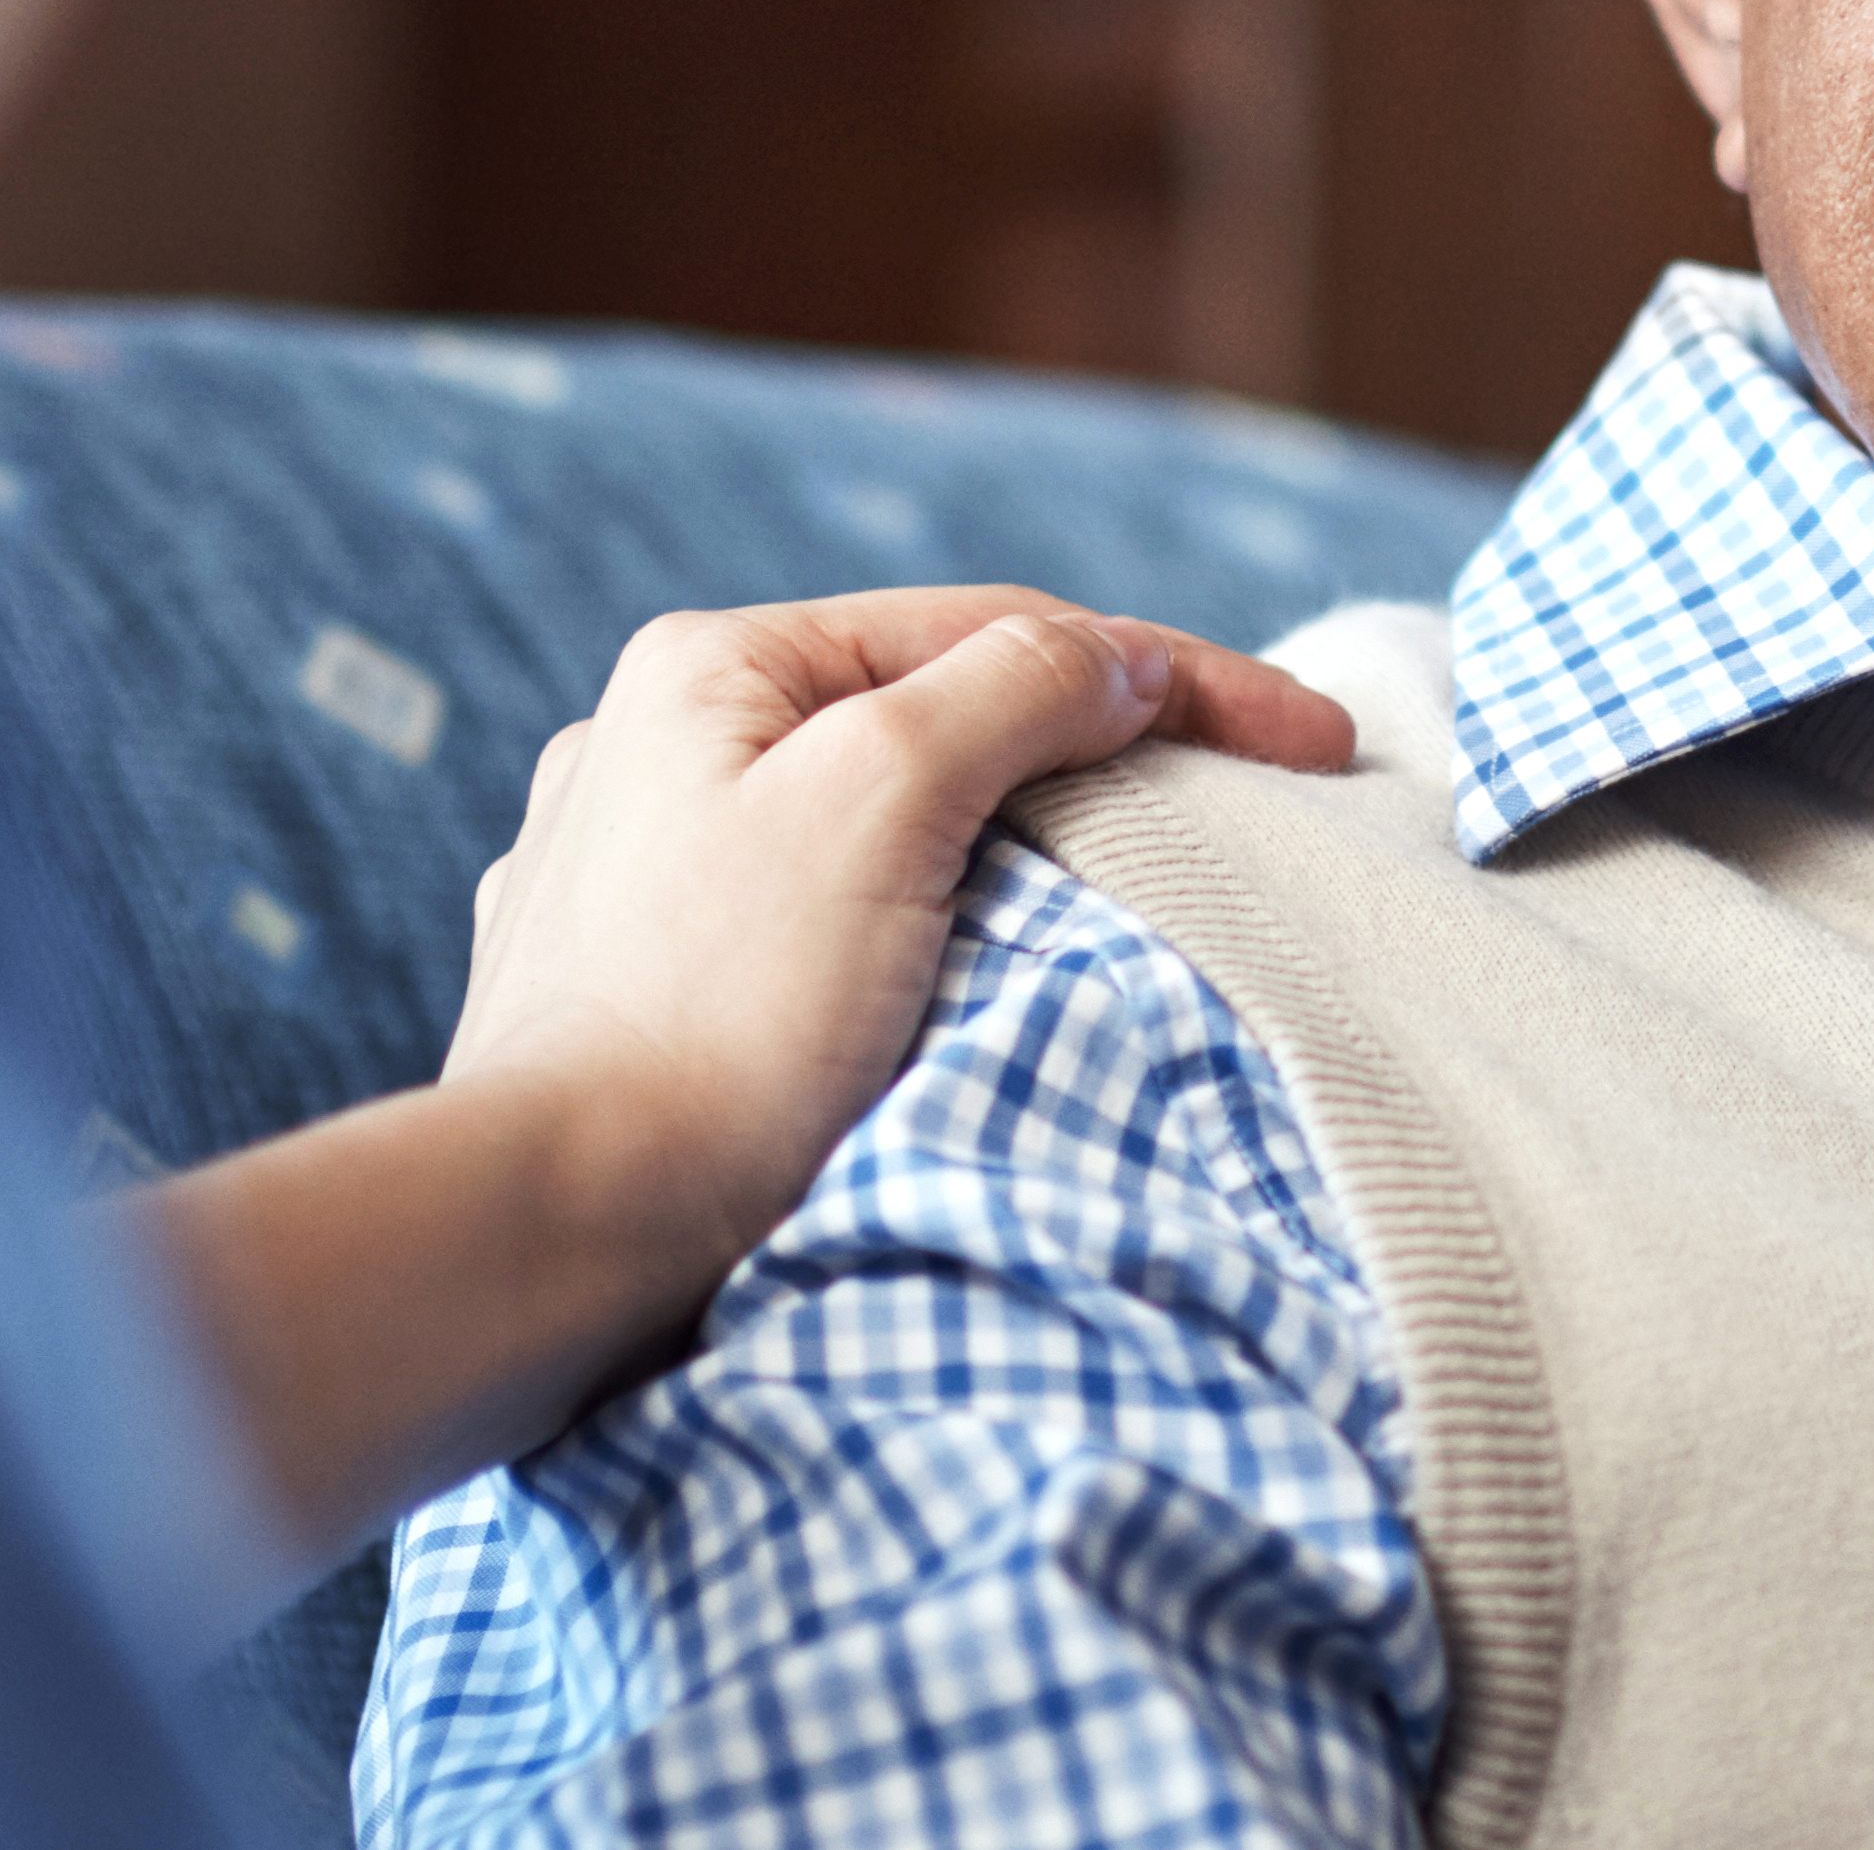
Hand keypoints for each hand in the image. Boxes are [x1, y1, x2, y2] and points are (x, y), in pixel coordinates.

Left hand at [448, 590, 1355, 1277]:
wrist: (554, 1239)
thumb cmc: (721, 1015)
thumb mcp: (881, 796)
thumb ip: (1013, 690)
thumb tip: (1113, 661)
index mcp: (709, 667)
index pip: (998, 633)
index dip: (1179, 676)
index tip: (1318, 744)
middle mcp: (651, 750)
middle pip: (935, 720)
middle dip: (1093, 755)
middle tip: (1246, 804)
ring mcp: (630, 883)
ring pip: (876, 832)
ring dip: (1008, 852)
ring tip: (1124, 901)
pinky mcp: (632, 1006)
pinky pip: (815, 936)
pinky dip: (918, 939)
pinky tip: (960, 979)